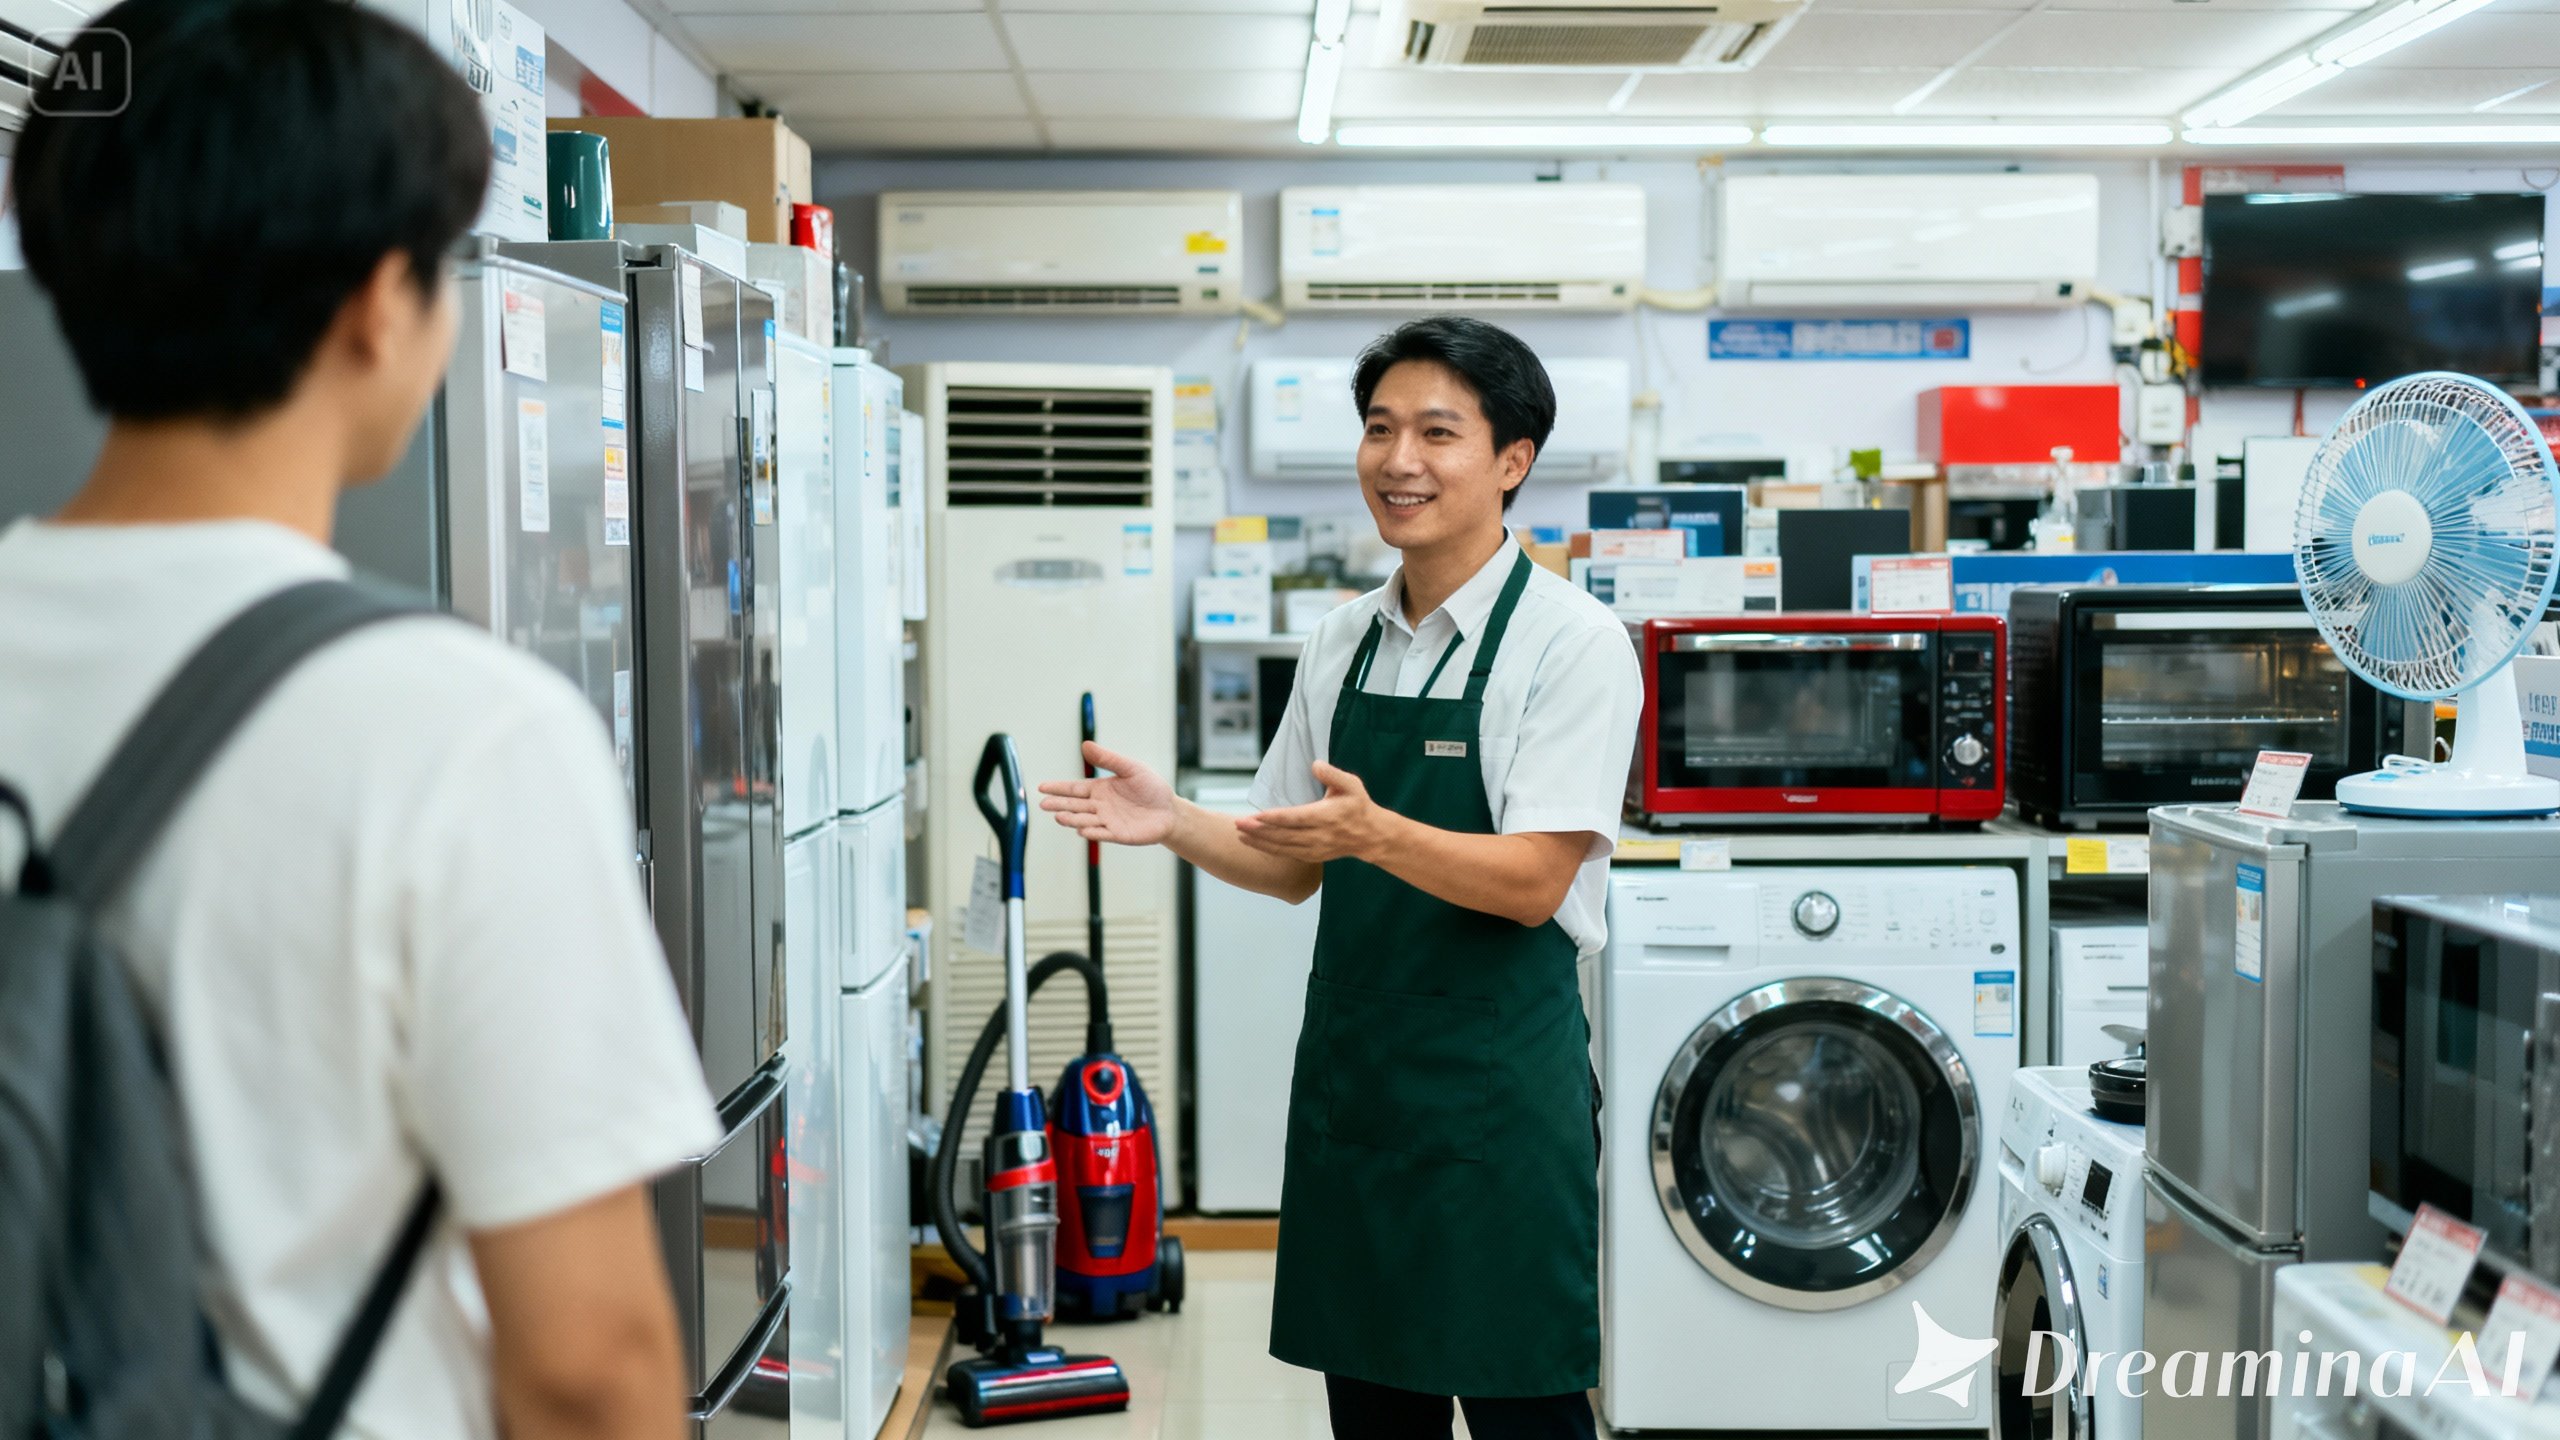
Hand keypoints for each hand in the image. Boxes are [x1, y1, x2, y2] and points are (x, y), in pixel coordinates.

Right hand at [1038, 741, 1173, 846]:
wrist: (1169, 810)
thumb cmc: (1150, 787)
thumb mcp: (1130, 768)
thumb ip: (1108, 759)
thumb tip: (1085, 744)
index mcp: (1100, 789)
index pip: (1074, 788)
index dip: (1058, 788)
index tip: (1041, 787)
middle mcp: (1099, 806)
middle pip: (1074, 805)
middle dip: (1058, 805)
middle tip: (1043, 804)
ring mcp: (1107, 821)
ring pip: (1084, 820)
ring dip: (1071, 819)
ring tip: (1059, 816)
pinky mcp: (1118, 835)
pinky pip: (1102, 833)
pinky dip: (1092, 832)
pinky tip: (1081, 829)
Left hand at [1235, 761, 1396, 864]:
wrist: (1371, 836)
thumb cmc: (1358, 806)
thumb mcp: (1351, 784)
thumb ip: (1332, 774)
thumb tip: (1315, 764)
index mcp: (1326, 816)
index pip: (1294, 818)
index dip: (1272, 818)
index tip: (1254, 816)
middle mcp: (1319, 835)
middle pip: (1283, 835)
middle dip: (1258, 831)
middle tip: (1237, 824)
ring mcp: (1315, 848)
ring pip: (1283, 847)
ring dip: (1260, 842)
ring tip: (1240, 835)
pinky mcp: (1313, 856)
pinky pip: (1288, 854)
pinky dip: (1271, 850)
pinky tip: (1257, 845)